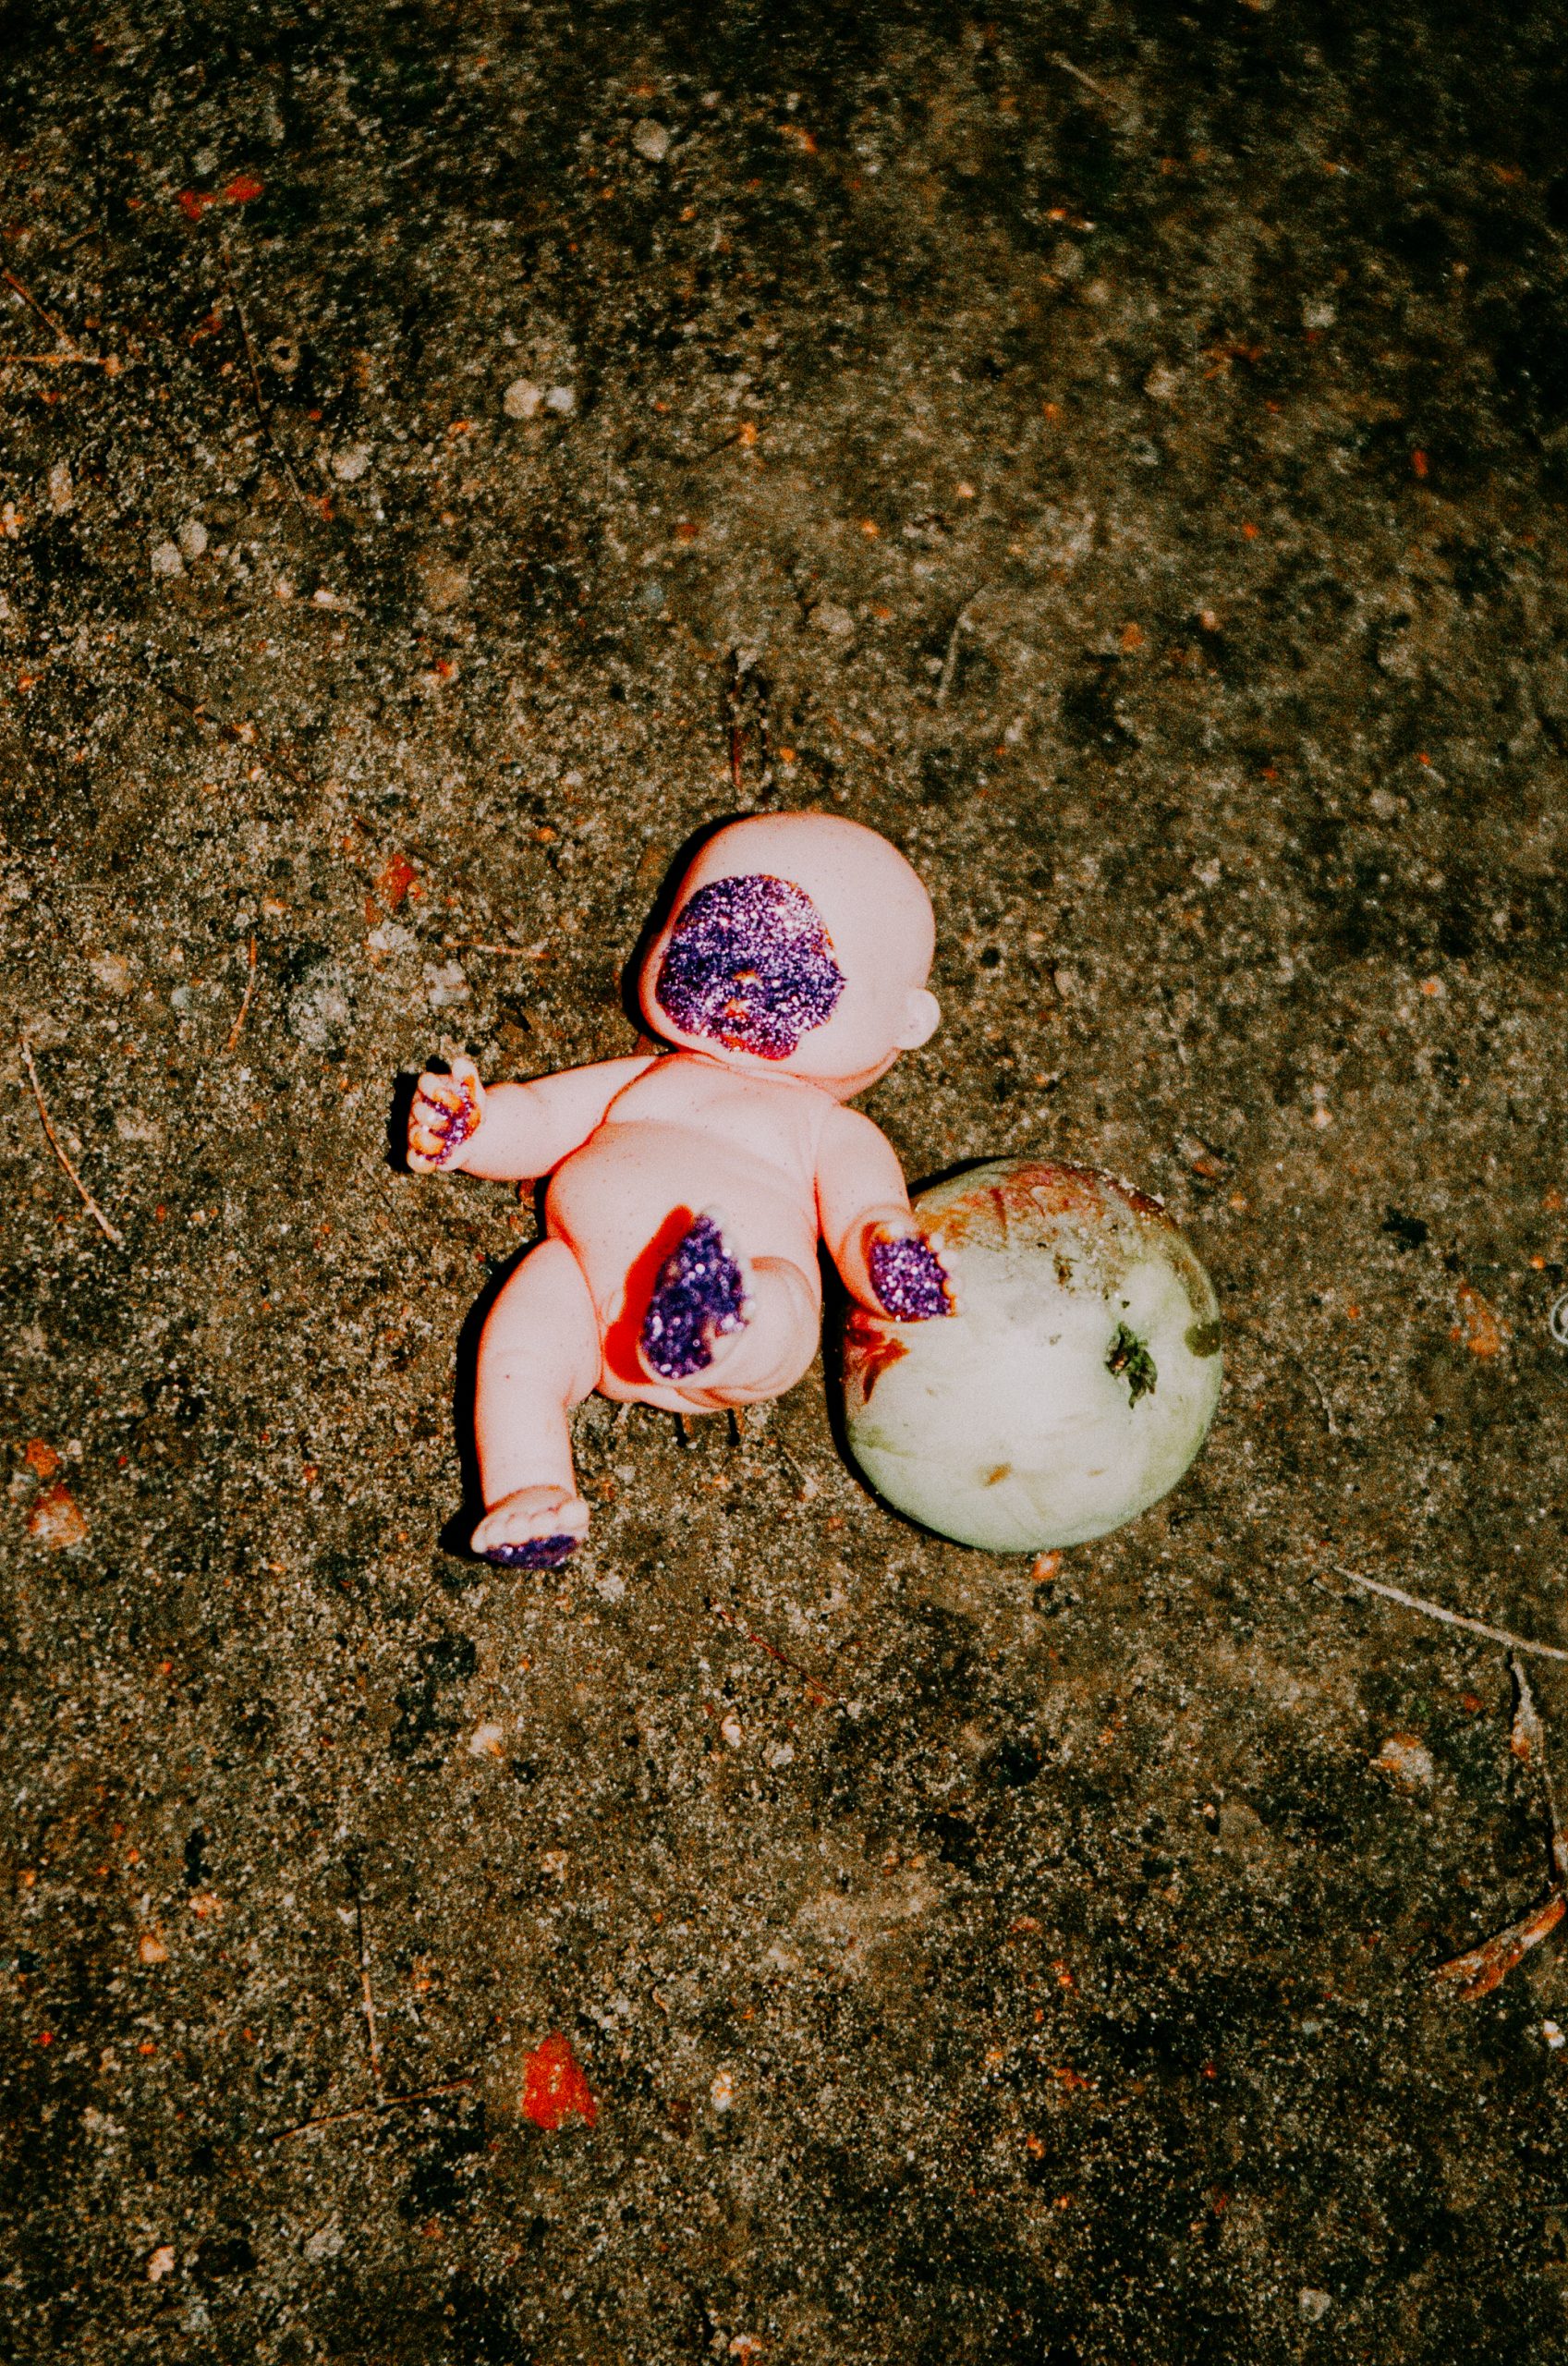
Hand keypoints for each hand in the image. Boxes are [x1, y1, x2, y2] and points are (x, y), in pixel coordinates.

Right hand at [407, 1056, 484, 1172]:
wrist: (473, 1132)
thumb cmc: (470, 1107)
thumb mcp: (474, 1092)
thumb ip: (468, 1076)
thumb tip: (459, 1062)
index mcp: (430, 1088)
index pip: (425, 1082)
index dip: (435, 1088)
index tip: (445, 1094)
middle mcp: (418, 1108)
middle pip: (420, 1110)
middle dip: (437, 1117)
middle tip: (453, 1123)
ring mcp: (415, 1130)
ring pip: (416, 1135)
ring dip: (431, 1139)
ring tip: (447, 1142)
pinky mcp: (418, 1151)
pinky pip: (414, 1160)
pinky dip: (422, 1163)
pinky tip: (435, 1163)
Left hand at [866, 1222, 954, 1319]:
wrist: (880, 1283)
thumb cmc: (885, 1257)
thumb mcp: (882, 1243)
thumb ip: (887, 1235)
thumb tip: (895, 1228)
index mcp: (927, 1247)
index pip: (934, 1242)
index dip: (934, 1242)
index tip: (931, 1243)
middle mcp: (940, 1264)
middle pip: (950, 1260)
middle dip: (949, 1260)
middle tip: (943, 1261)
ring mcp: (943, 1284)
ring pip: (955, 1282)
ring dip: (955, 1284)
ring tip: (950, 1287)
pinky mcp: (941, 1305)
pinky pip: (954, 1306)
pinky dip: (958, 1306)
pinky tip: (957, 1307)